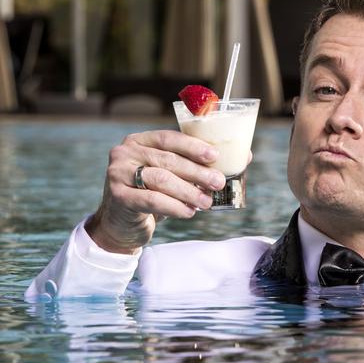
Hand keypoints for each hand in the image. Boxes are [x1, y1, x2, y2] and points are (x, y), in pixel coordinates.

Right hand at [85, 130, 226, 253]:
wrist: (121, 224)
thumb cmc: (151, 195)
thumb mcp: (171, 176)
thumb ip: (198, 165)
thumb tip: (245, 156)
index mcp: (139, 141)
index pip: (168, 138)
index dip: (193, 146)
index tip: (215, 155)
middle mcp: (125, 153)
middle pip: (167, 160)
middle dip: (197, 172)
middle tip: (218, 182)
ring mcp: (118, 174)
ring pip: (161, 179)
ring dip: (188, 191)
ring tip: (206, 201)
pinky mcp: (118, 196)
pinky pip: (151, 200)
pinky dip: (174, 206)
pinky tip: (189, 212)